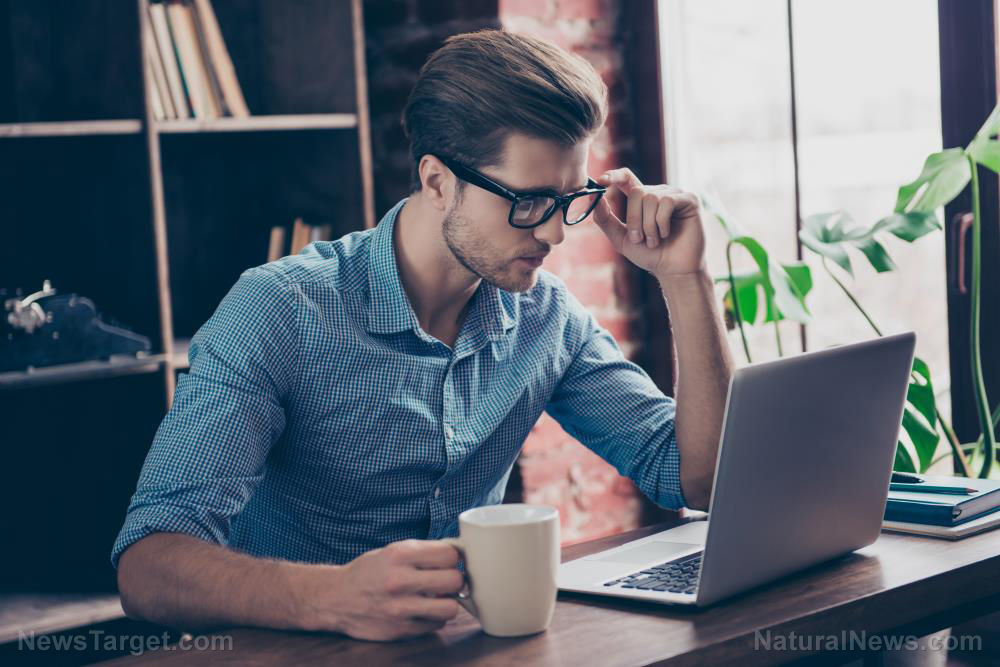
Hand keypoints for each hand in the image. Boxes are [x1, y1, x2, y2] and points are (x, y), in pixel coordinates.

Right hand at [303, 539, 463, 640]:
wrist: (336, 599)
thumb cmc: (368, 572)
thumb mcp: (392, 551)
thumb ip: (423, 552)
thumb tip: (458, 555)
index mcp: (399, 555)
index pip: (450, 555)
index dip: (453, 558)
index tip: (449, 561)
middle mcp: (400, 581)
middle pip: (455, 580)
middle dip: (453, 580)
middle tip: (445, 580)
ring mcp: (400, 608)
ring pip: (451, 608)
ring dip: (447, 602)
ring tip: (437, 598)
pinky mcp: (400, 630)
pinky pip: (436, 625)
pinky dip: (433, 618)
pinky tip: (421, 611)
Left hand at [592, 168, 706, 276]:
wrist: (672, 270)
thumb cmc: (649, 255)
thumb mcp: (620, 238)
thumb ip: (605, 219)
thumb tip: (592, 198)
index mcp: (641, 199)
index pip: (626, 177)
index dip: (614, 176)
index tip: (601, 181)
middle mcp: (658, 193)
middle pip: (637, 192)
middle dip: (635, 219)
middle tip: (640, 239)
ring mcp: (674, 194)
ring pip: (651, 199)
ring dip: (649, 226)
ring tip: (655, 240)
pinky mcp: (688, 200)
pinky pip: (667, 202)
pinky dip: (662, 222)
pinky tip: (666, 233)